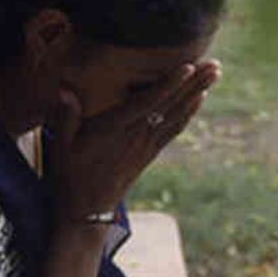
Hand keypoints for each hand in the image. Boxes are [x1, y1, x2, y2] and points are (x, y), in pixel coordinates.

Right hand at [48, 60, 219, 221]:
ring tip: (215, 74)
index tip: (188, 67)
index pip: (147, 103)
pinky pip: (173, 129)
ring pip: (177, 115)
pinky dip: (189, 112)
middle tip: (216, 64)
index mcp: (115, 130)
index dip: (168, 85)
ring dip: (197, 93)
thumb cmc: (70, 174)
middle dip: (194, 84)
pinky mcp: (149, 153)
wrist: (86, 211)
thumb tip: (63, 90)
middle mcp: (136, 136)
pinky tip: (199, 98)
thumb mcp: (61, 145)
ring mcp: (145, 145)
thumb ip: (65, 116)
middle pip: (171, 106)